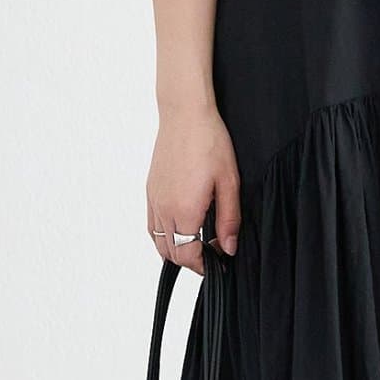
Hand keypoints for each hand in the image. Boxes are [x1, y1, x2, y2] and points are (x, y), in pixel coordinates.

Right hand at [147, 105, 239, 272]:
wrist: (185, 114)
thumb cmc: (209, 142)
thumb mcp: (229, 183)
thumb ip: (229, 219)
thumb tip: (227, 247)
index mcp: (183, 210)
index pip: (187, 255)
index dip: (203, 265)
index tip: (219, 260)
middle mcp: (163, 208)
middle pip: (170, 253)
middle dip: (190, 261)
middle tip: (211, 255)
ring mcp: (153, 199)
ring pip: (157, 241)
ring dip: (175, 249)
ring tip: (197, 244)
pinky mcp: (150, 190)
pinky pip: (151, 224)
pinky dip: (163, 235)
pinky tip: (180, 228)